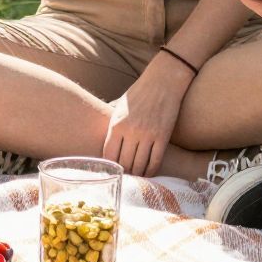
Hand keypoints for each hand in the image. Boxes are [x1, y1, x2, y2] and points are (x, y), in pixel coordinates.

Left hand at [101, 59, 190, 176]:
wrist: (163, 81)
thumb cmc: (139, 92)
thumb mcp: (119, 105)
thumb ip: (111, 121)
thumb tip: (98, 132)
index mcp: (116, 124)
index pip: (109, 155)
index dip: (109, 167)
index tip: (111, 172)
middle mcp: (131, 131)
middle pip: (124, 163)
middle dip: (123, 174)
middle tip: (124, 179)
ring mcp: (147, 135)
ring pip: (139, 165)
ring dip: (137, 174)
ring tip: (136, 178)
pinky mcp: (163, 136)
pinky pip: (155, 160)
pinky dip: (151, 170)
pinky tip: (149, 173)